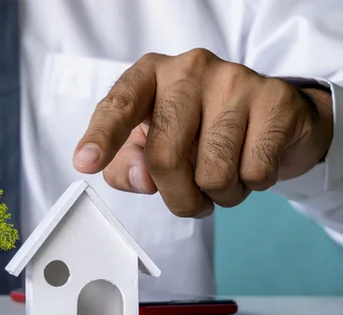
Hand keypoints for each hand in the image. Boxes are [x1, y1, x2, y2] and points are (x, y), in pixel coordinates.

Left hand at [73, 48, 334, 216]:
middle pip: (165, 157)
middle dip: (177, 196)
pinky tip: (252, 162)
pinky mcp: (274, 100)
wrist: (271, 114)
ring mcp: (235, 79)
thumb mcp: (151, 144)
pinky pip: (254, 172)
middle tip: (190, 200)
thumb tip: (141, 179)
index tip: (85, 163)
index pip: (119, 105)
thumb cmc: (198, 131)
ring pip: (213, 173)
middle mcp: (189, 68)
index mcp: (149, 74)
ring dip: (218, 194)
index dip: (102, 138)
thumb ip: (128, 166)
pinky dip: (252, 185)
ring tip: (224, 174)